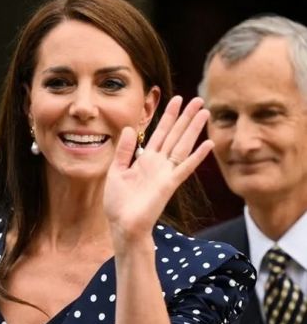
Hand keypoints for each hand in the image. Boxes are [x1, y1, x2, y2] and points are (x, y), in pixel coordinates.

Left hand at [103, 96, 213, 251]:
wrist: (122, 225)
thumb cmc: (118, 202)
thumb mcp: (116, 171)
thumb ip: (124, 150)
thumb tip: (131, 128)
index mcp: (145, 159)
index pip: (159, 132)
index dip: (168, 116)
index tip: (176, 100)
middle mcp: (158, 163)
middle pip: (175, 135)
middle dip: (185, 117)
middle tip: (198, 99)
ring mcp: (165, 173)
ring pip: (182, 145)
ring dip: (193, 129)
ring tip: (204, 112)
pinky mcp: (169, 184)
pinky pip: (185, 167)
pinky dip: (196, 156)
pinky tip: (208, 144)